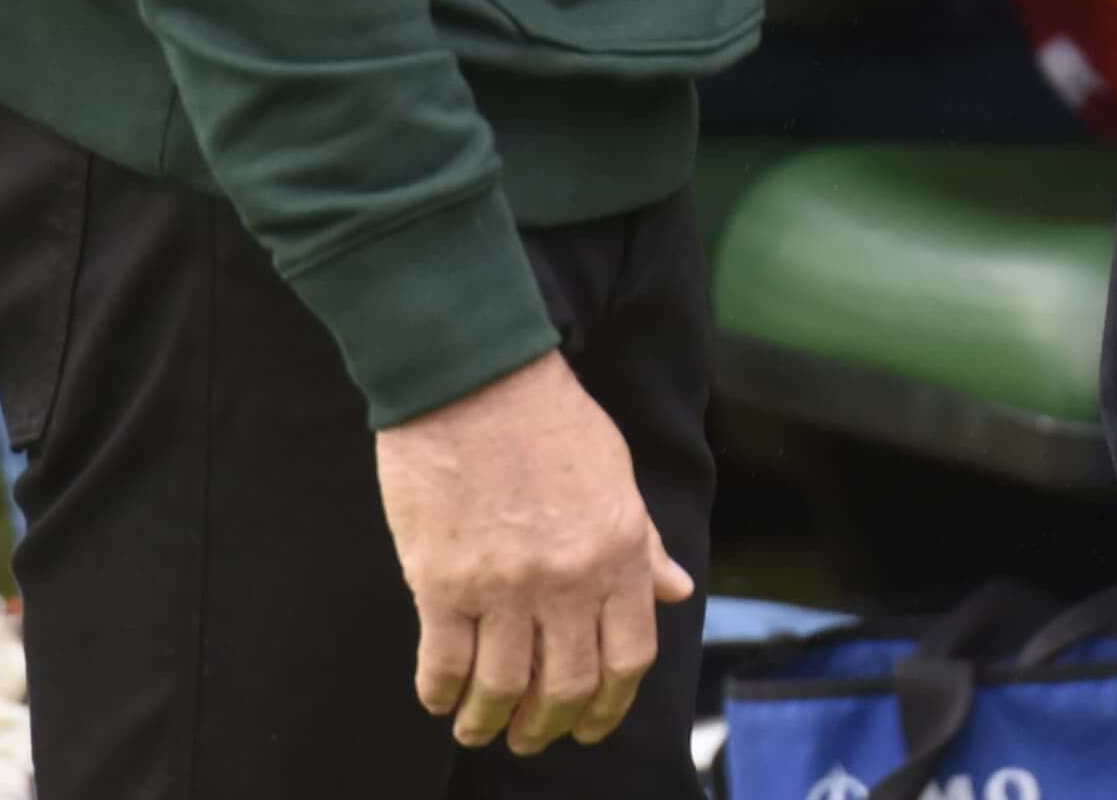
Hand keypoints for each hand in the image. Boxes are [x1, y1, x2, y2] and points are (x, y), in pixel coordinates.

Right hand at [375, 349, 693, 754]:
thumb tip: (674, 591)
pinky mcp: (441, 582)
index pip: (629, 657)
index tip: (591, 724)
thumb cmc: (549, 419)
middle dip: (550, 725)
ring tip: (480, 730)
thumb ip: (642, 542)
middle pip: (567, 685)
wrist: (473, 378)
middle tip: (533, 738)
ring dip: (492, 722)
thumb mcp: (616, 475)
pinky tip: (441, 700)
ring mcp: (502, 585)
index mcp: (617, 552)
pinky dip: (442, 694)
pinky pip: (445, 664)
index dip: (611, 705)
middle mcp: (567, 579)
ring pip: (503, 688)